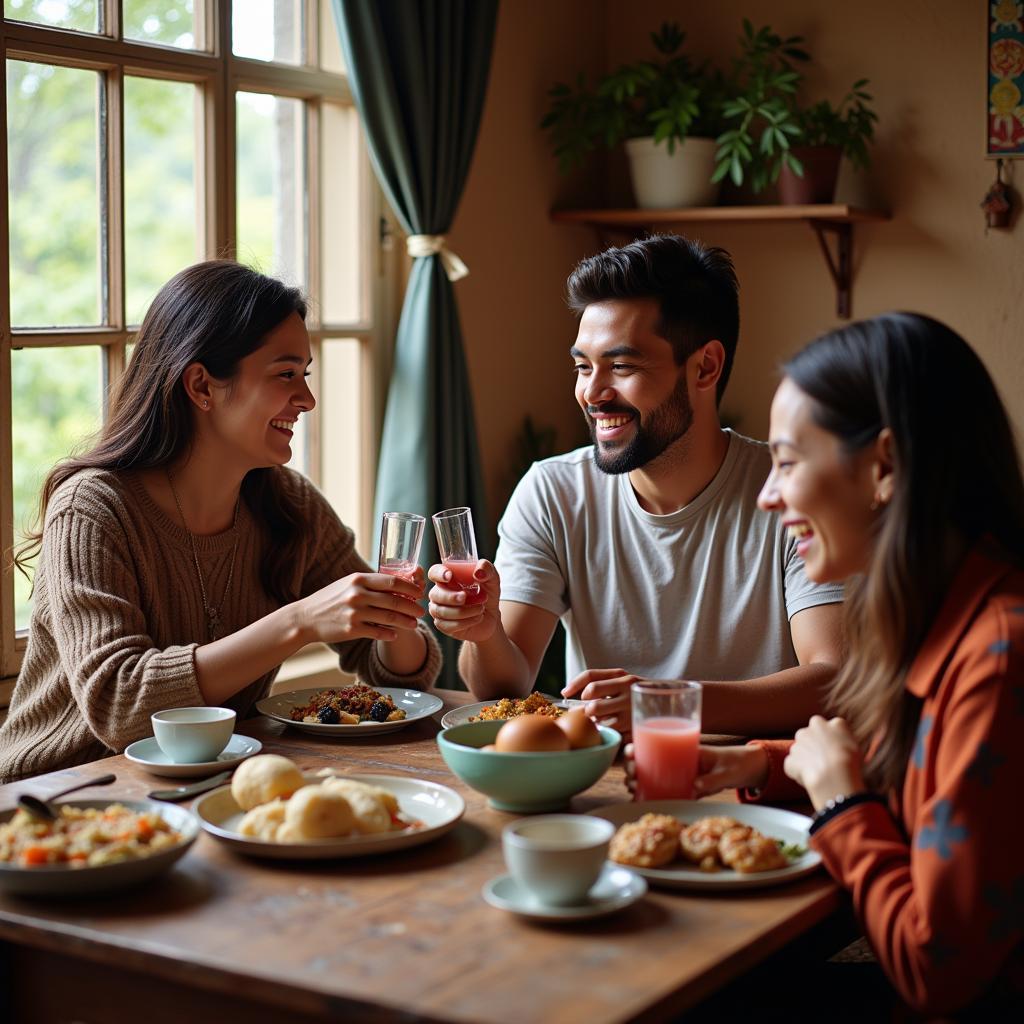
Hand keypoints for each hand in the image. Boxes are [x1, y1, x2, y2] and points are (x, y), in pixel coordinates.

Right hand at [299, 571, 424, 644]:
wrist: (305, 618)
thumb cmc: (330, 599)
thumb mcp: (348, 584)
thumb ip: (369, 584)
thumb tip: (395, 584)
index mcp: (359, 579)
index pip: (392, 580)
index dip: (410, 587)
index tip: (420, 592)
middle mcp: (358, 594)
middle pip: (394, 599)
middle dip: (412, 606)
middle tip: (422, 611)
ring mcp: (355, 612)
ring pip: (389, 617)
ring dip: (405, 622)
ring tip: (414, 625)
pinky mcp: (352, 629)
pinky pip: (377, 632)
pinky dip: (389, 634)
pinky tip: (395, 635)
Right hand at [427, 559, 500, 642]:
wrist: (491, 616)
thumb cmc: (487, 593)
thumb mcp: (491, 578)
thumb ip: (487, 569)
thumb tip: (478, 572)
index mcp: (447, 578)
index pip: (434, 572)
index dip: (438, 573)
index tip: (449, 576)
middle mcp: (439, 593)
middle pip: (435, 594)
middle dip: (451, 597)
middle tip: (465, 597)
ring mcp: (438, 610)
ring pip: (442, 611)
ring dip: (464, 611)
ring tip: (481, 608)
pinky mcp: (443, 625)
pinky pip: (447, 625)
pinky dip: (465, 622)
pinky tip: (477, 618)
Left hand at [562, 668, 638, 734]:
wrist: (670, 703)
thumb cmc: (636, 691)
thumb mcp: (620, 678)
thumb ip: (595, 680)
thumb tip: (566, 692)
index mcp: (622, 679)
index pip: (591, 680)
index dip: (575, 687)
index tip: (566, 694)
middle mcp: (629, 694)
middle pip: (593, 706)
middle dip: (585, 711)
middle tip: (586, 712)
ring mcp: (633, 715)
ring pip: (600, 724)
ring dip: (595, 725)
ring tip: (601, 721)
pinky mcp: (636, 732)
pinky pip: (611, 736)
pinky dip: (606, 735)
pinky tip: (610, 731)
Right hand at [622, 743, 768, 798]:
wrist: (749, 769)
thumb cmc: (737, 763)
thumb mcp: (727, 771)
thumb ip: (712, 779)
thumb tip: (694, 787)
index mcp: (685, 749)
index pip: (655, 742)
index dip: (638, 747)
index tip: (630, 753)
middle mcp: (678, 759)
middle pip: (647, 760)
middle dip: (632, 766)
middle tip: (630, 776)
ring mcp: (680, 774)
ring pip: (652, 775)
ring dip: (638, 780)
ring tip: (632, 788)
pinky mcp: (686, 788)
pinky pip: (664, 790)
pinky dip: (651, 794)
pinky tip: (640, 800)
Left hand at [783, 716, 865, 811]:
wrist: (835, 775)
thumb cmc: (851, 763)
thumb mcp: (856, 746)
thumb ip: (845, 740)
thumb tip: (843, 744)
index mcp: (834, 723)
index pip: (829, 726)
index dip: (831, 740)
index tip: (835, 750)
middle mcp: (813, 727)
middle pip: (810, 734)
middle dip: (813, 744)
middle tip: (824, 760)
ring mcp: (799, 742)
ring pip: (800, 750)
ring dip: (806, 759)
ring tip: (820, 773)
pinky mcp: (791, 759)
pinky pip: (793, 767)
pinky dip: (799, 773)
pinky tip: (811, 781)